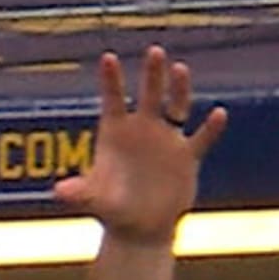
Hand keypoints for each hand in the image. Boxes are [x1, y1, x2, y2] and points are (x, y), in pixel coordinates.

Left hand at [53, 46, 227, 247]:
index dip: (111, 80)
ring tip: (180, 69)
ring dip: (179, 89)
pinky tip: (218, 114)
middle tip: (154, 51)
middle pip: (149, 94)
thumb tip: (60, 192)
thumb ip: (80, 194)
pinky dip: (210, 128)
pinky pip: (201, 139)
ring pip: (176, 106)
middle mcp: (143, 129)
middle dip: (152, 74)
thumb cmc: (113, 210)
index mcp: (115, 133)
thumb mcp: (95, 202)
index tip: (108, 57)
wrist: (140, 228)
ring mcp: (167, 140)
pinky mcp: (187, 156)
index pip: (113, 100)